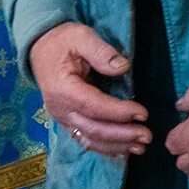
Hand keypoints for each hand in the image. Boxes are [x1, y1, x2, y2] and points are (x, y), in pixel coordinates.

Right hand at [30, 22, 149, 158]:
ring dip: (115, 146)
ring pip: (88, 139)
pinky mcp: (67, 120)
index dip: (119, 112)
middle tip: (147, 136)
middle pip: (93, 129)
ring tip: (140, 148)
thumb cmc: (63, 41)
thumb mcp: (81, 36)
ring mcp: (62, 117)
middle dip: (122, 135)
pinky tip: (121, 151)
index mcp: (63, 89)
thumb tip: (123, 67)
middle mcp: (60, 109)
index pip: (94, 106)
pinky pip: (84, 138)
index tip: (142, 113)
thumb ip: (101, 51)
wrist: (40, 49)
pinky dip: (103, 147)